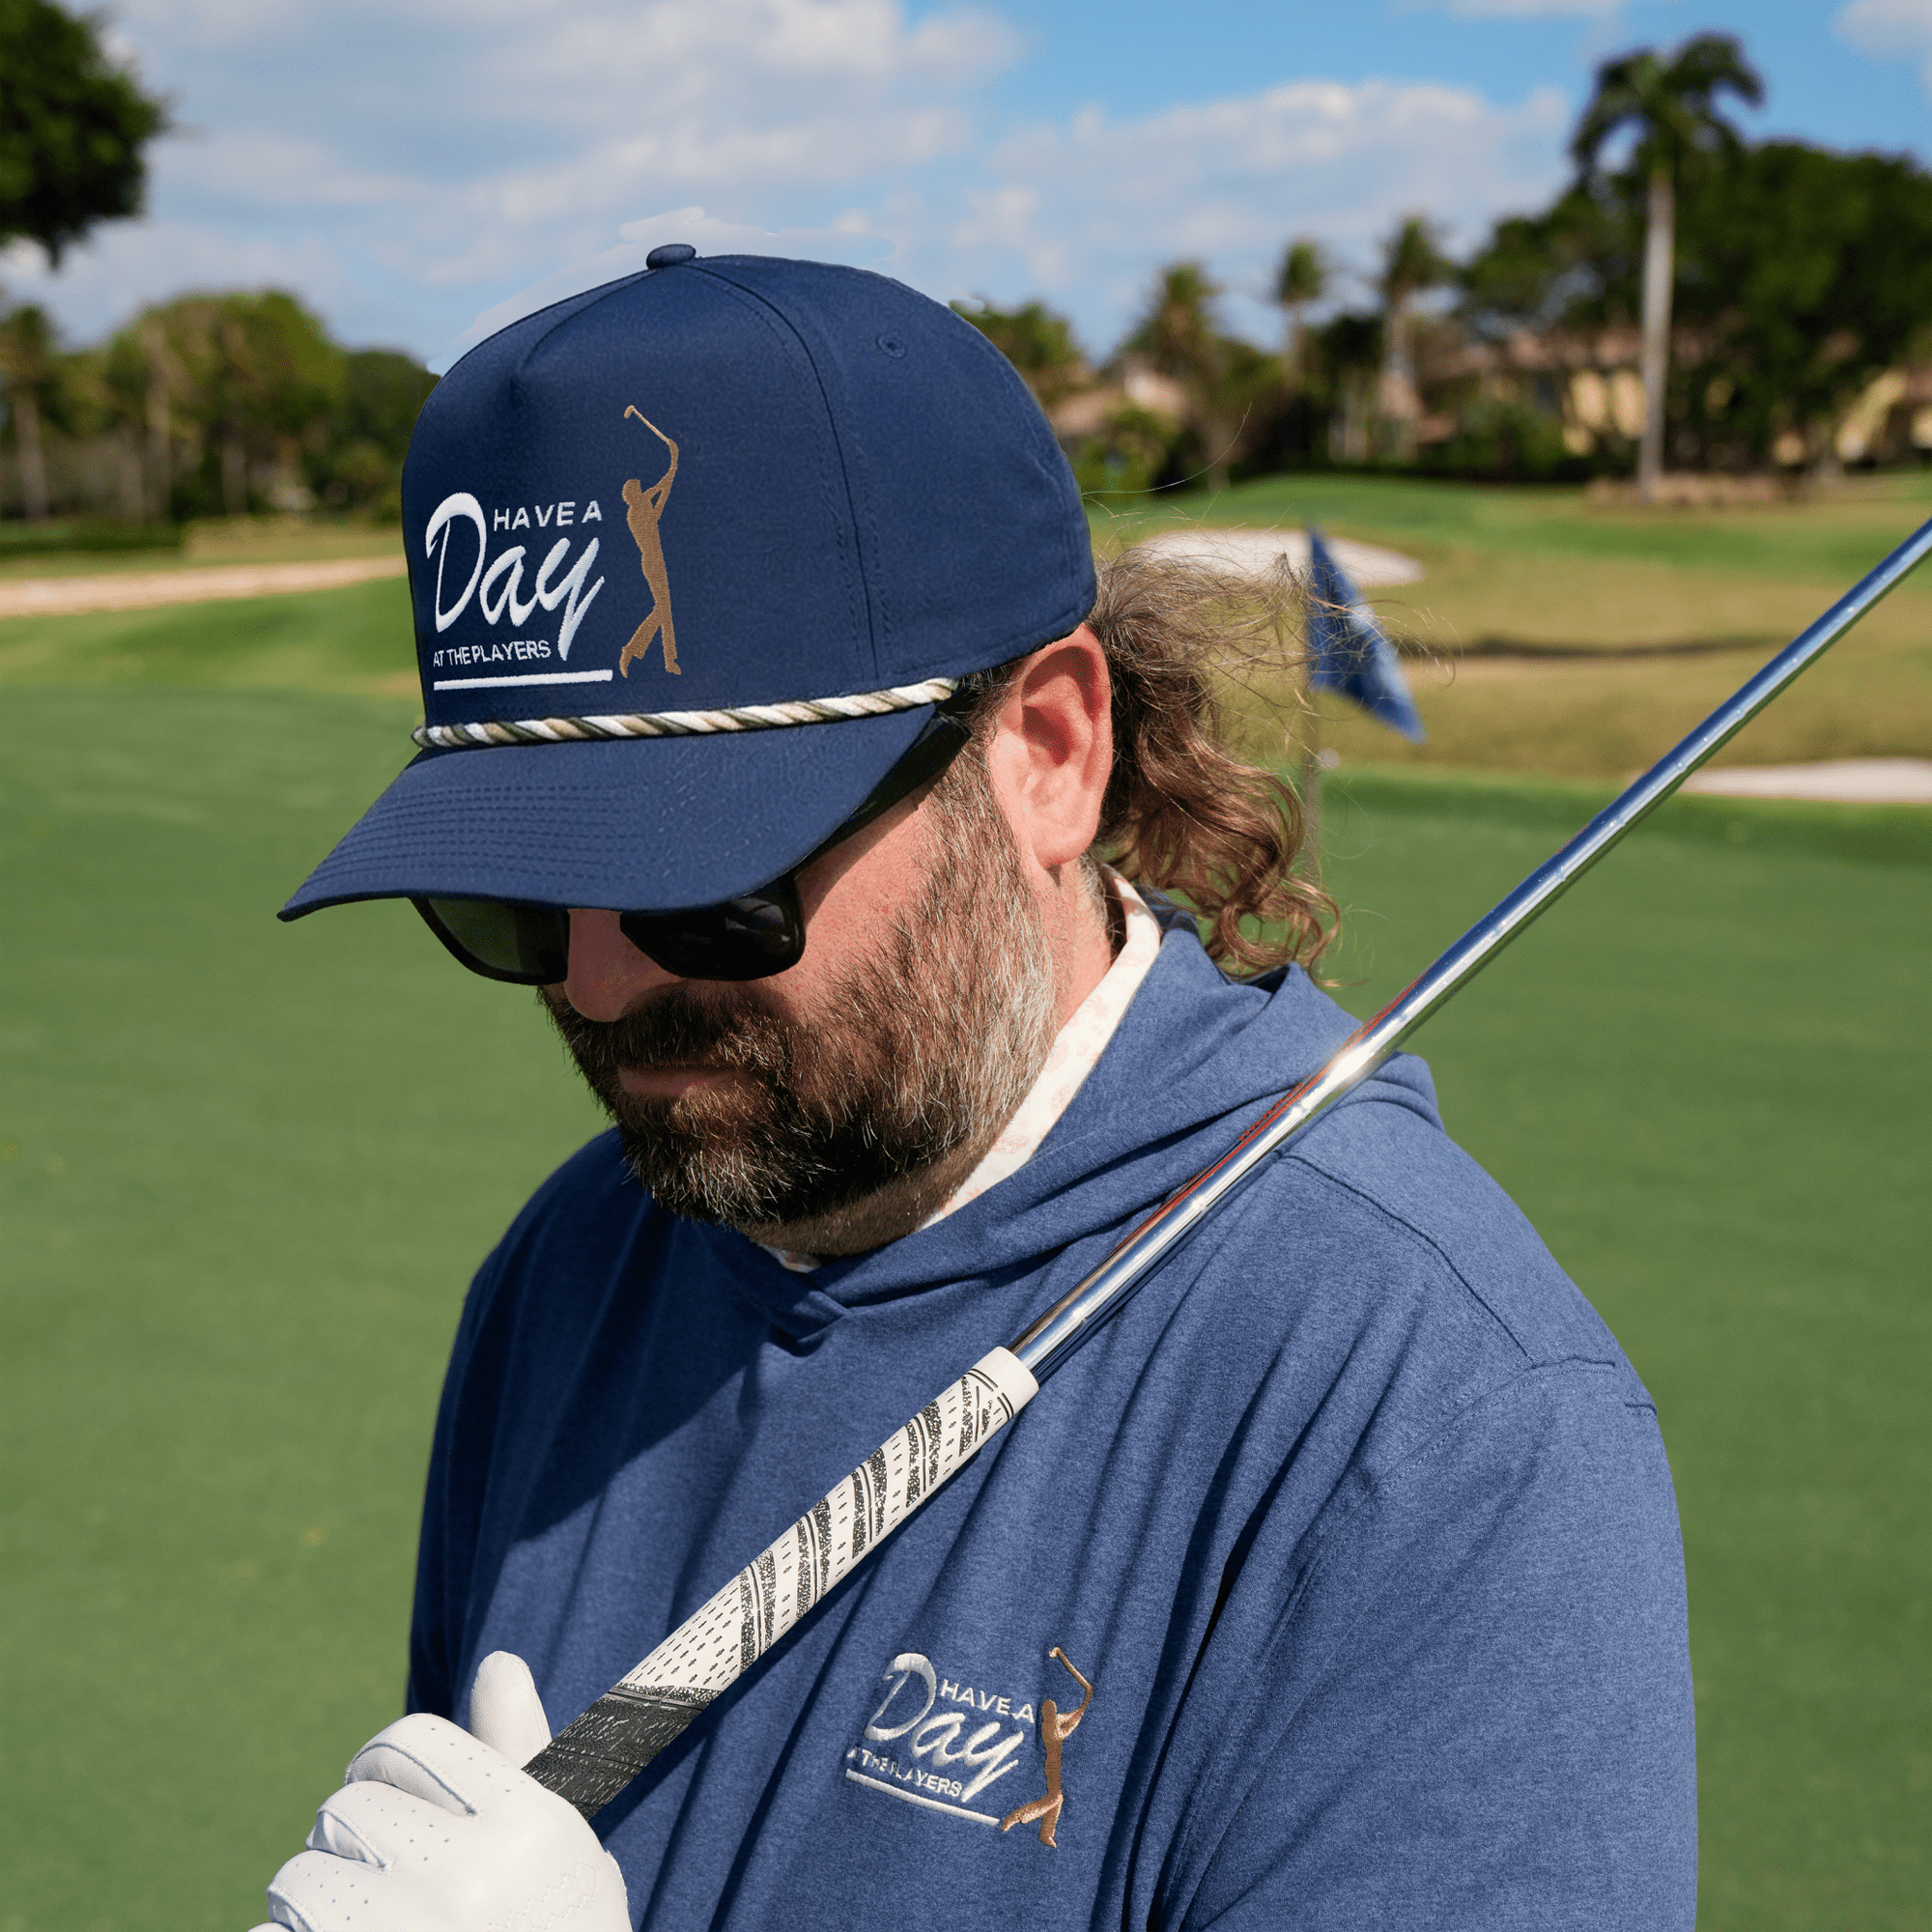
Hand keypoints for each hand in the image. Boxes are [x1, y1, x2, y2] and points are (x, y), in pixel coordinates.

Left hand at [249, 1653, 628, 1931]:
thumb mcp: (564, 1862)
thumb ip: (523, 1760)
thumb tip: (497, 1662)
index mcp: (530, 1826)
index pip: (411, 1741)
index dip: (387, 1768)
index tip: (389, 1806)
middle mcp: (471, 1875)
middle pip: (346, 1806)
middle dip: (349, 1849)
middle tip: (383, 1900)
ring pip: (297, 1879)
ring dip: (309, 1913)